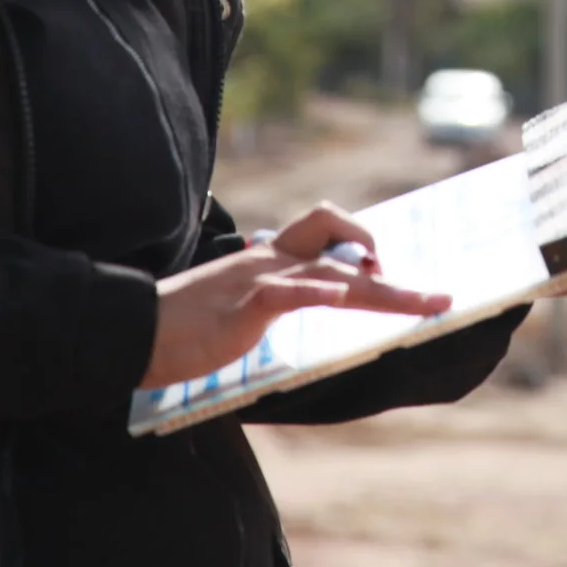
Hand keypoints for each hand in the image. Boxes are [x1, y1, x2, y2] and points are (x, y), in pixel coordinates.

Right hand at [141, 202, 451, 386]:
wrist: (137, 332)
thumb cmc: (187, 326)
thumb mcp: (242, 304)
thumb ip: (278, 296)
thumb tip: (316, 297)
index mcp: (271, 260)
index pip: (326, 234)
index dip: (363, 245)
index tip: (391, 273)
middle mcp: (271, 261)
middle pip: (334, 234)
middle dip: (384, 257)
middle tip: (430, 294)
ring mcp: (257, 281)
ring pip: (328, 268)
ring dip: (379, 288)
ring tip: (416, 301)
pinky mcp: (240, 307)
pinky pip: (282, 293)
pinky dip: (314, 293)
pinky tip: (341, 296)